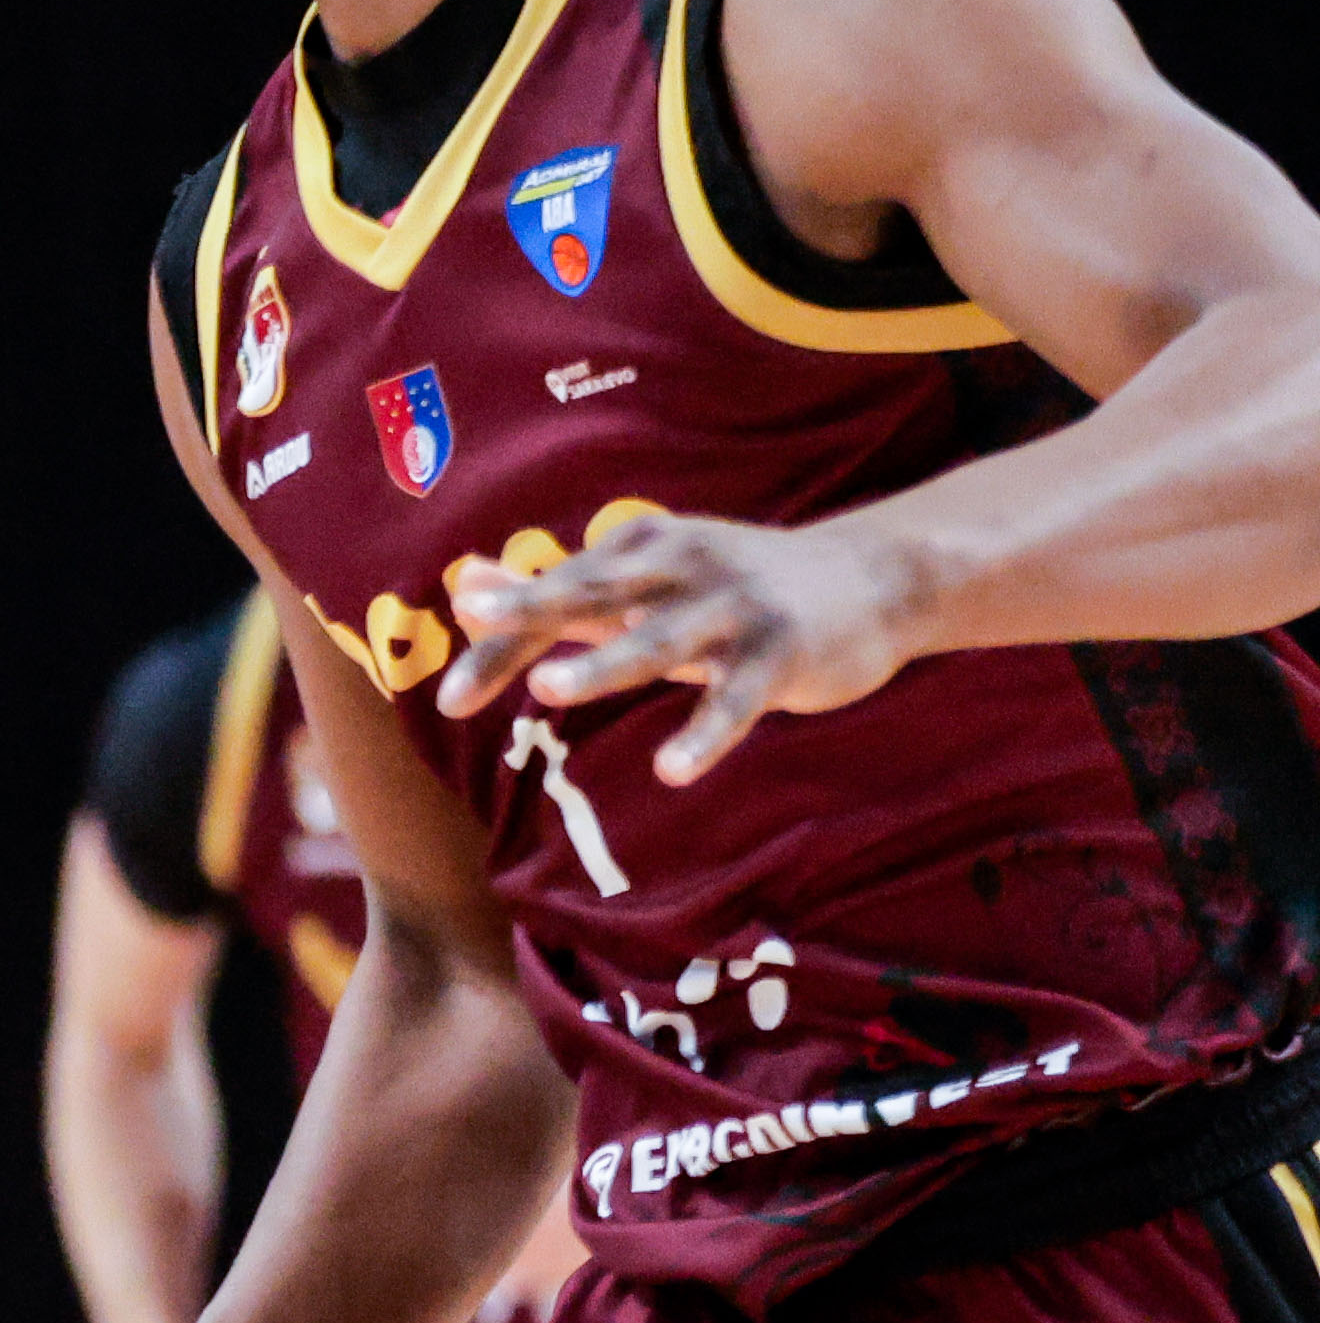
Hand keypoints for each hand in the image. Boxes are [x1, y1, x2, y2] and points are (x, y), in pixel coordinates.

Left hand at [454, 505, 920, 784]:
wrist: (877, 578)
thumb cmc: (734, 588)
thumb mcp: (645, 580)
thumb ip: (556, 590)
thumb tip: (464, 585)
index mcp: (639, 549)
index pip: (554, 596)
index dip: (497, 644)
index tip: (445, 702)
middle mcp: (681, 567)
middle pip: (591, 596)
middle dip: (531, 617)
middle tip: (476, 635)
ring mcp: (733, 607)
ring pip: (659, 641)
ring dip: (604, 664)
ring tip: (548, 691)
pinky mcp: (781, 650)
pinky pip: (735, 699)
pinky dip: (703, 734)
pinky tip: (669, 773)